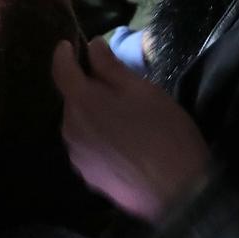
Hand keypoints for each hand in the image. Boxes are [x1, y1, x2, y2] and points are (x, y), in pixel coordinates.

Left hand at [51, 38, 210, 222]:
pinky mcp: (89, 177)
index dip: (63, 54)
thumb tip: (92, 45)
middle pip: (72, 100)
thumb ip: (111, 67)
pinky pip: (88, 148)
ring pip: (79, 125)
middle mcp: (70, 130)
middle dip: (86, 89)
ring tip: (122, 117)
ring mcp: (77, 157)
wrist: (177, 193)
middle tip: (114, 86)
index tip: (69, 44)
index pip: (61, 71)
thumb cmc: (163, 132)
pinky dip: (98, 138)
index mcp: (81, 103)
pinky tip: (123, 143)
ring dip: (93, 115)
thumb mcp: (142, 90)